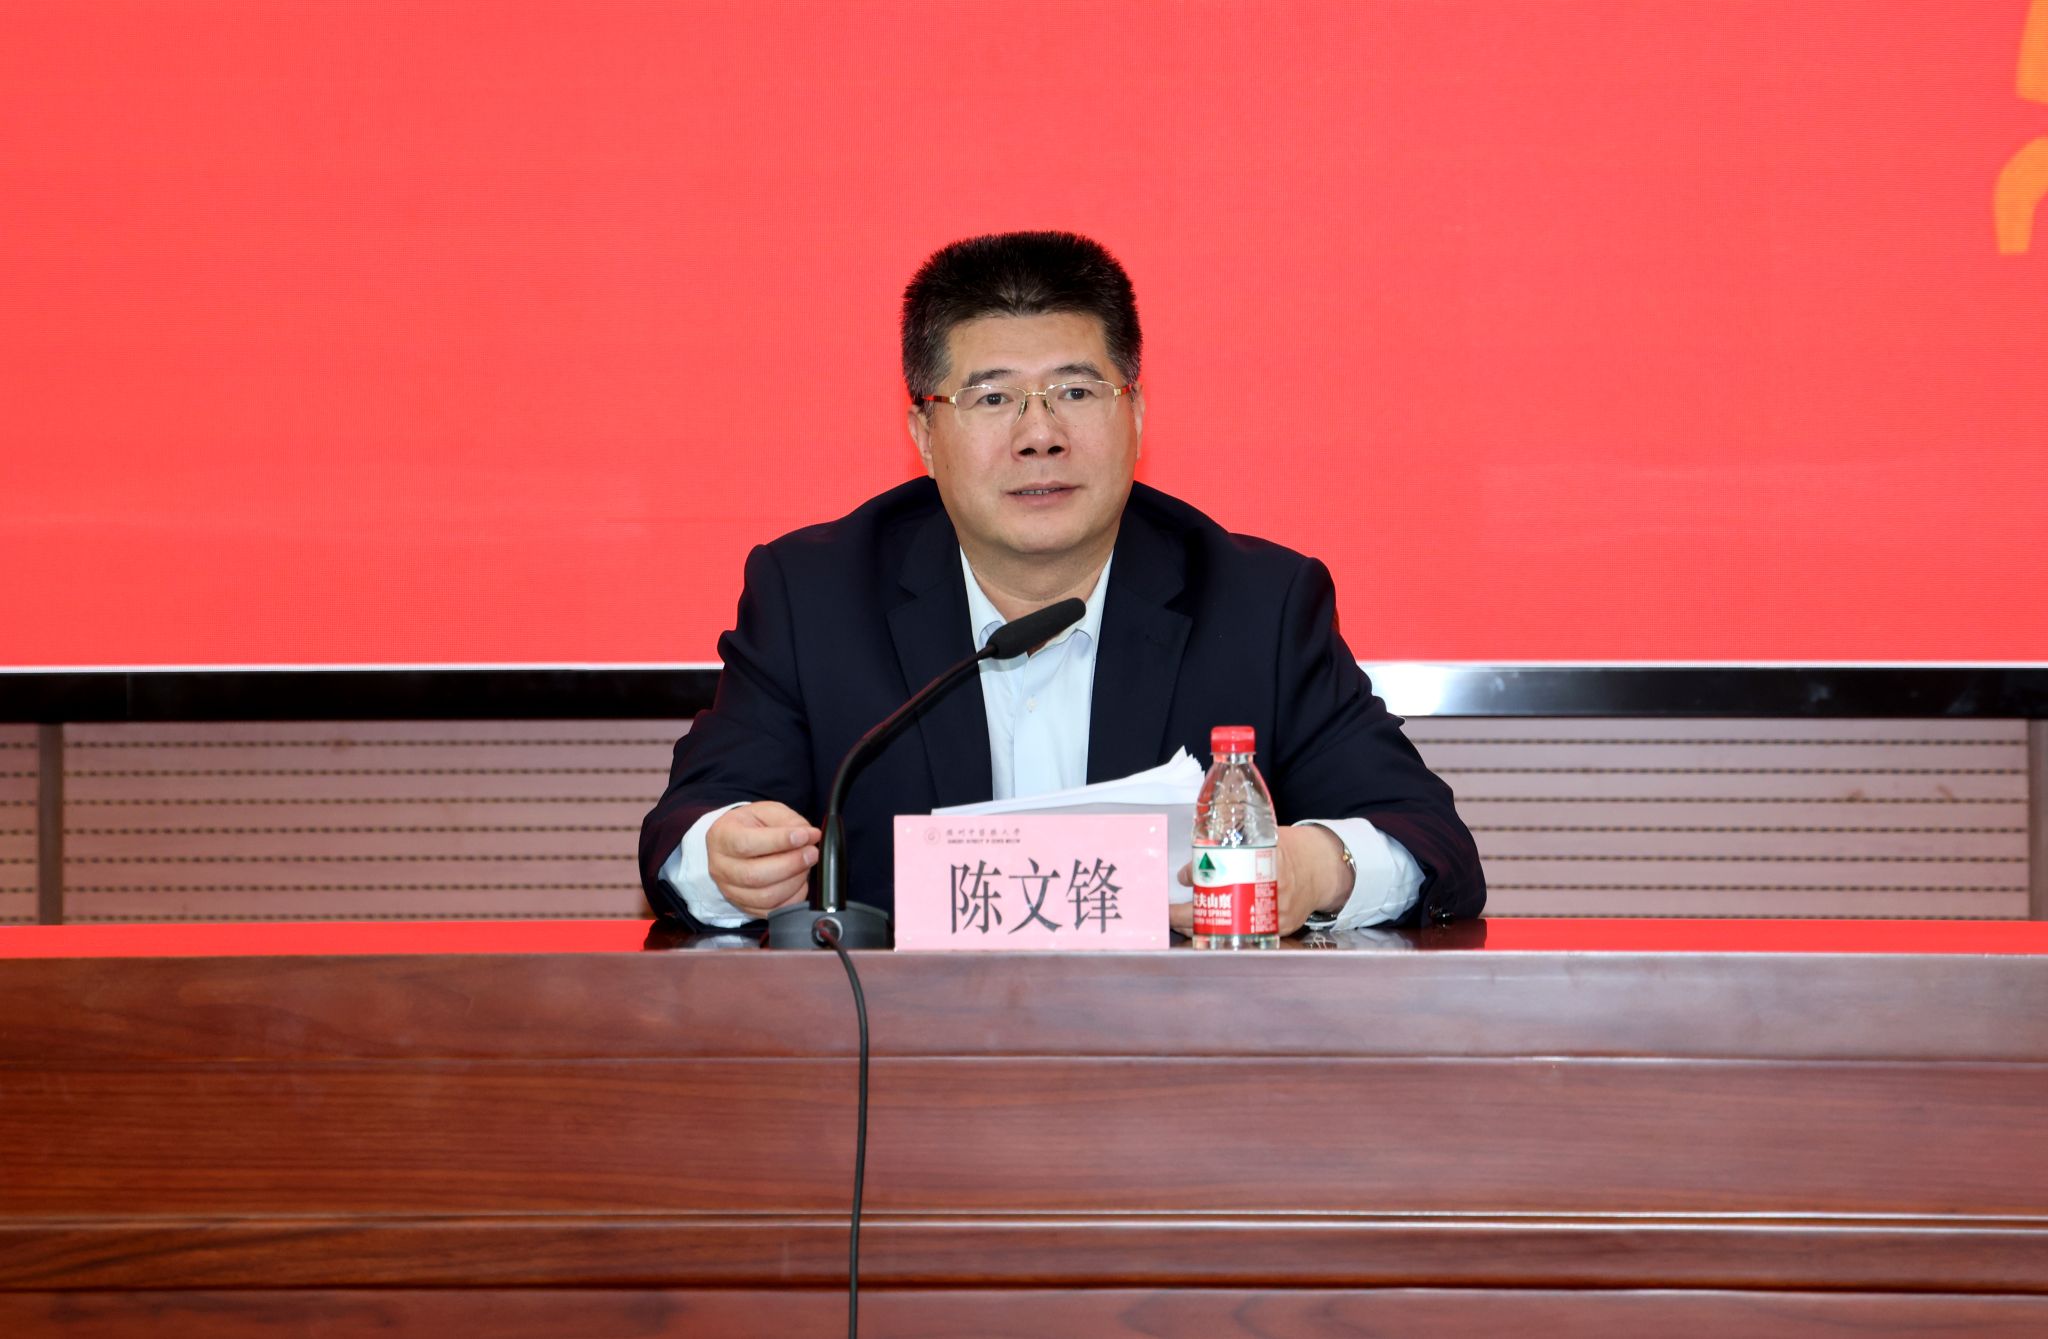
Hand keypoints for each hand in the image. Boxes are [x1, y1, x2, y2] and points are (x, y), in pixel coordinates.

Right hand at [706, 801, 819, 917]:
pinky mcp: (745, 907)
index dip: (779, 841)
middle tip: (812, 852)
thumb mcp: (767, 812)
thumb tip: (811, 836)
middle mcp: (721, 866)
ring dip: (794, 881)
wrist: (736, 845)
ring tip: (807, 865)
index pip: (746, 843)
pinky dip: (793, 897)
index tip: (804, 836)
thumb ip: (789, 821)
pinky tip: (799, 881)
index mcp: (722, 836)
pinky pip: (773, 910)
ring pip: (765, 896)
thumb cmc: (751, 827)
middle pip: (755, 875)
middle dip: (792, 864)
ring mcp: (731, 890)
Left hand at [1169, 825, 1354, 937]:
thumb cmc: (1288, 849)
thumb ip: (1229, 847)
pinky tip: (1205, 933)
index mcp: (1268, 861)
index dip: (1199, 877)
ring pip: (1231, 930)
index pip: (1227, 872)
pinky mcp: (1279, 929)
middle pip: (1223, 910)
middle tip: (1168, 912)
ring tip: (1180, 923)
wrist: (1322, 868)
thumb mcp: (1260, 837)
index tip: (1181, 878)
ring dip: (1201, 928)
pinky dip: (1223, 936)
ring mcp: (1277, 914)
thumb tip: (1190, 868)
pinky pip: (1246, 938)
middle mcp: (1273, 891)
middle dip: (1190, 915)